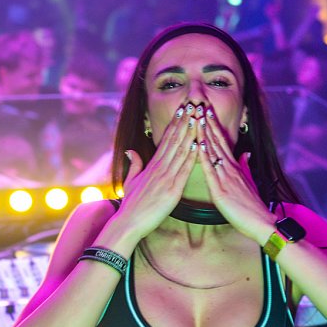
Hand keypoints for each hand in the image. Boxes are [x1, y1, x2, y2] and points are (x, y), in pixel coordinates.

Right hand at [118, 104, 198, 238]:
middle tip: (193, 104)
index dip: (175, 123)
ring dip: (190, 132)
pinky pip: (184, 169)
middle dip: (184, 121)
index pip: (166, 139)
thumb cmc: (131, 205)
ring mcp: (166, 178)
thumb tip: (131, 151)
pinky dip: (191, 156)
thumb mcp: (130, 182)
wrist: (128, 223)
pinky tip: (197, 143)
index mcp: (152, 165)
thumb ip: (134, 165)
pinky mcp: (172, 190)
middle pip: (174, 139)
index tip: (182, 109)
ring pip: (180, 150)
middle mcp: (160, 168)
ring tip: (197, 116)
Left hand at [198, 105, 271, 242]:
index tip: (205, 109)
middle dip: (207, 122)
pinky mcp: (221, 190)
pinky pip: (211, 169)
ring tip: (197, 115)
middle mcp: (230, 168)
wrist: (261, 222)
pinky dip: (204, 155)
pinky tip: (199, 143)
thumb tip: (245, 154)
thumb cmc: (253, 206)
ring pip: (213, 150)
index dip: (213, 125)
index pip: (222, 141)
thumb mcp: (249, 182)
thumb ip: (245, 167)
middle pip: (217, 140)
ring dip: (204, 132)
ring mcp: (226, 177)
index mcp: (234, 167)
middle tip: (199, 103)